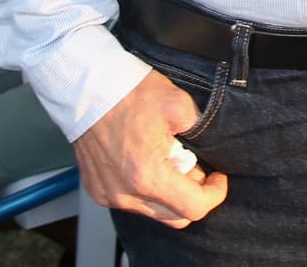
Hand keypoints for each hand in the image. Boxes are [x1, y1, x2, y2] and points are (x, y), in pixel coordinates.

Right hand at [73, 69, 227, 226]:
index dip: (214, 194)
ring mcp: (108, 196)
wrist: (88, 88)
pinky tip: (148, 162)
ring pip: (152, 211)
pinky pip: (131, 202)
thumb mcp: (179, 104)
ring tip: (171, 159)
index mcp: (149, 176)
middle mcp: (126, 195)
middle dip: (193, 194)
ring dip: (169, 192)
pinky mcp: (97, 190)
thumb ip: (199, 131)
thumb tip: (203, 152)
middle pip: (174, 217)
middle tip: (196, 166)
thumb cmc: (130, 93)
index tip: (218, 177)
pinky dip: (147, 190)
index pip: (193, 208)